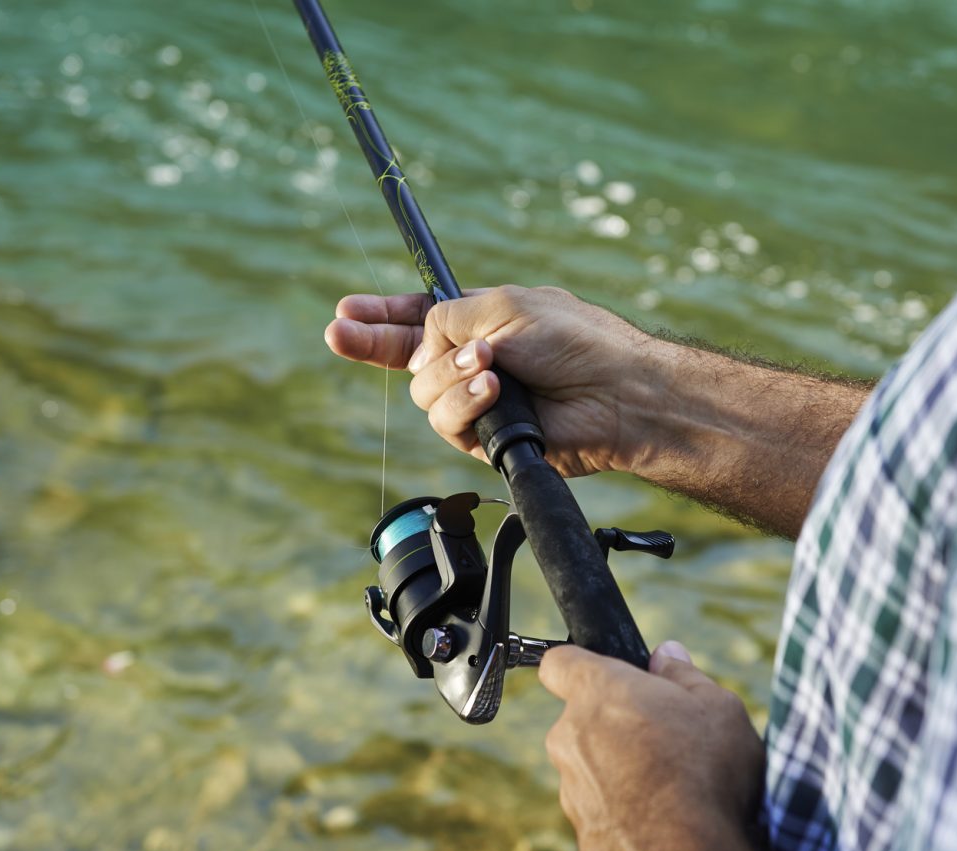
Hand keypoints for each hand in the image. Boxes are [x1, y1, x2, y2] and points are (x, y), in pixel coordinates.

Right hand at [324, 285, 660, 477]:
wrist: (615, 392)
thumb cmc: (576, 342)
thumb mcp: (504, 305)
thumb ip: (449, 316)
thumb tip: (422, 346)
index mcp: (481, 322)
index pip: (421, 318)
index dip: (383, 316)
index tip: (346, 313)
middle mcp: (475, 362)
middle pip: (406, 357)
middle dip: (373, 342)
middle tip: (340, 332)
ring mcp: (479, 402)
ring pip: (425, 391)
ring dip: (451, 374)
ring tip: (490, 364)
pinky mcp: (486, 438)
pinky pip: (448, 421)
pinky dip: (468, 402)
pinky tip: (494, 389)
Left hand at [538, 641, 765, 850]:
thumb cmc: (707, 774)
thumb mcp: (718, 706)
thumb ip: (684, 676)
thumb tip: (666, 655)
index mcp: (597, 694)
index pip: (559, 663)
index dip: (581, 665)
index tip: (608, 674)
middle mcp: (569, 741)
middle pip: (581, 722)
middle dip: (615, 726)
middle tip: (667, 739)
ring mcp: (571, 797)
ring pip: (591, 773)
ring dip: (622, 776)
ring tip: (676, 793)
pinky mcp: (583, 846)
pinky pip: (605, 821)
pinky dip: (628, 823)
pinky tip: (669, 834)